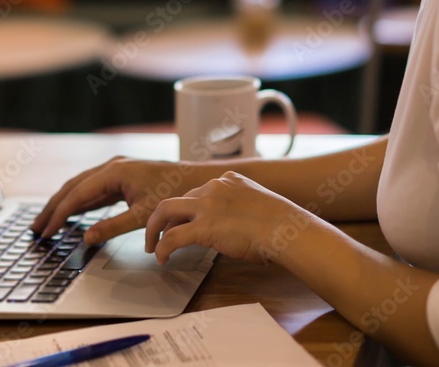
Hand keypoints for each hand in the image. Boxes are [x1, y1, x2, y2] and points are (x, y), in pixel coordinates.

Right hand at [30, 157, 200, 241]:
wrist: (196, 180)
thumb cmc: (174, 193)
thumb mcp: (142, 214)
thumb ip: (112, 226)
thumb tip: (86, 239)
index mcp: (115, 171)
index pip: (78, 193)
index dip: (60, 214)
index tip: (47, 231)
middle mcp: (112, 166)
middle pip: (73, 187)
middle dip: (53, 208)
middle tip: (36, 229)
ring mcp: (116, 170)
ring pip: (81, 187)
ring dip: (63, 204)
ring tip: (46, 223)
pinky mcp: (122, 177)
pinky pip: (93, 190)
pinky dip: (79, 202)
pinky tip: (71, 215)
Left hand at [145, 171, 315, 265]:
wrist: (286, 228)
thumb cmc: (280, 223)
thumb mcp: (258, 204)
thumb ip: (240, 208)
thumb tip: (235, 226)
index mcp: (228, 180)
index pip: (197, 192)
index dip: (187, 210)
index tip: (183, 222)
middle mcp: (214, 187)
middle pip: (177, 199)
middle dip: (163, 217)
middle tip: (157, 233)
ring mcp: (207, 205)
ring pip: (165, 210)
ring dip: (154, 228)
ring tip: (152, 245)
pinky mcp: (204, 226)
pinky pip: (173, 237)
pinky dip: (163, 247)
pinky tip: (162, 258)